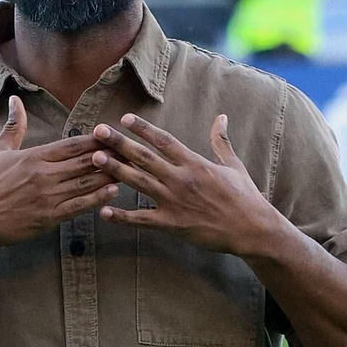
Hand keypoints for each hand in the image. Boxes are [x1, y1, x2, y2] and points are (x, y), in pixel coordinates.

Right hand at [0, 96, 116, 247]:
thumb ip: (14, 126)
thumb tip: (16, 100)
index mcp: (34, 157)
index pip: (72, 144)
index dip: (95, 139)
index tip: (112, 133)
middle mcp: (44, 174)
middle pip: (85, 162)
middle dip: (110, 155)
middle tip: (131, 150)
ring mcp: (48, 196)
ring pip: (86, 182)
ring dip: (110, 175)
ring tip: (130, 169)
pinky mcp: (49, 217)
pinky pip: (79, 205)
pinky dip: (98, 197)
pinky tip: (113, 191)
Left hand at [92, 113, 277, 256]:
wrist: (252, 229)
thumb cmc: (244, 197)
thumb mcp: (234, 165)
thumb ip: (221, 141)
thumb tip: (222, 116)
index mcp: (195, 163)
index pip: (164, 141)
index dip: (143, 129)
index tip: (125, 118)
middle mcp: (181, 179)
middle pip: (144, 157)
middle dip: (119, 143)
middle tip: (98, 131)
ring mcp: (174, 202)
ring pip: (138, 182)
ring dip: (115, 170)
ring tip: (94, 159)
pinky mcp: (172, 224)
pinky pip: (142, 219)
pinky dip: (122, 216)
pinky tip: (103, 211)